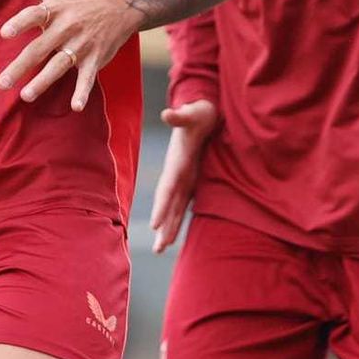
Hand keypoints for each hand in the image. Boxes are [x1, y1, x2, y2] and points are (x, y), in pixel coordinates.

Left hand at [0, 0, 145, 111]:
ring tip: (26, 95)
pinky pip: (88, 77)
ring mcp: (81, 45)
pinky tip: (76, 107)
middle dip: (21, 65)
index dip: (20, 23)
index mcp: (55, 8)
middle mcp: (67, 27)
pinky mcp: (95, 59)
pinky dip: (83, 92)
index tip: (4, 34)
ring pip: (59, 65)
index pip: (35, 15)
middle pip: (40, 48)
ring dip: (43, 81)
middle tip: (2, 83)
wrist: (119, 6)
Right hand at [149, 100, 218, 252]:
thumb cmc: (199, 112)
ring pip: (175, 208)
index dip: (161, 206)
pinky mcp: (194, 179)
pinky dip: (179, 219)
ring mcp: (185, 178)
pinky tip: (176, 233)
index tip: (155, 225)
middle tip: (158, 249)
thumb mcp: (193, 113)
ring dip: (169, 228)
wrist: (202, 109)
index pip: (167, 188)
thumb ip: (180, 115)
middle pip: (167, 205)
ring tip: (162, 249)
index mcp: (176, 162)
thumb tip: (167, 113)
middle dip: (163, 226)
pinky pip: (185, 204)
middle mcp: (177, 173)